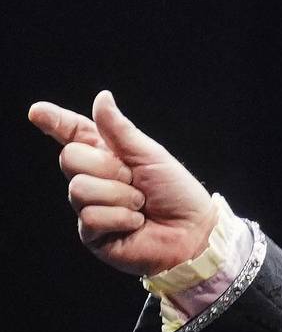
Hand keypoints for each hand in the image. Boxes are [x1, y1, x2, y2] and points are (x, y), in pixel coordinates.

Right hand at [28, 91, 216, 276]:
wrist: (194, 233)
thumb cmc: (177, 194)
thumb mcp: (151, 156)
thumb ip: (120, 130)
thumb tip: (102, 97)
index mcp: (108, 156)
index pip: (75, 135)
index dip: (55, 122)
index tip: (37, 112)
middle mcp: (94, 179)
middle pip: (70, 158)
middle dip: (107, 168)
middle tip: (134, 180)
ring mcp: (90, 206)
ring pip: (79, 189)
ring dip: (119, 196)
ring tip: (140, 205)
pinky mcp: (92, 234)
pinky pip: (91, 217)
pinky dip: (121, 218)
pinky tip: (136, 224)